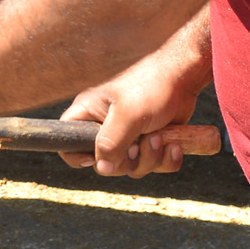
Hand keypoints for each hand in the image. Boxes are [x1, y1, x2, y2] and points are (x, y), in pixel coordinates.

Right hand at [59, 42, 207, 177]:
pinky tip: (174, 144)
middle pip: (105, 165)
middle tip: (141, 140)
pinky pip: (154, 166)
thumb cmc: (150, 88)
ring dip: (151, 157)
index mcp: (88, 115)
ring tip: (160, 136)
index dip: (78, 156)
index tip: (99, 157)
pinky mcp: (148, 143)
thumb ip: (111, 143)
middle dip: (129, 159)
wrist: (183, 80)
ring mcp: (128, 138)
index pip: (67, 144)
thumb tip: (102, 168)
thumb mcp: (127, 115)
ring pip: (132, 168)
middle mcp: (104, 129)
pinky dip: (167, 160)